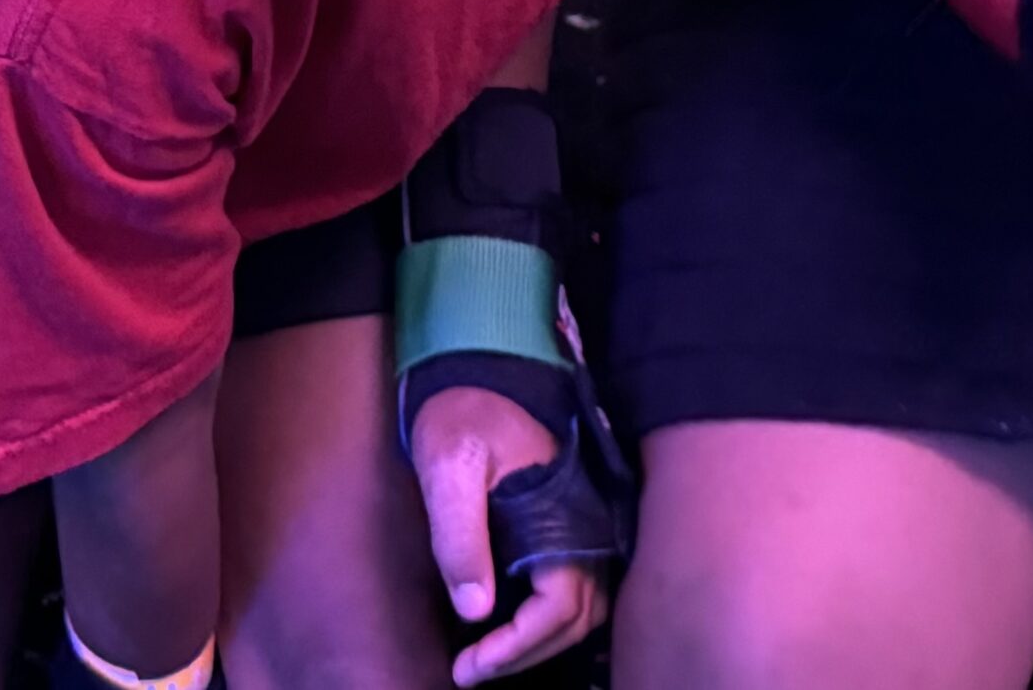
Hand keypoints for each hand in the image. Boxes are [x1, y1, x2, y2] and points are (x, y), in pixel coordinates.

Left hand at [409, 386, 609, 686]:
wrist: (474, 372)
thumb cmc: (460, 416)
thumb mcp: (449, 468)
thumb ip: (459, 536)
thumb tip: (474, 611)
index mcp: (562, 514)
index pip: (558, 606)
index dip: (517, 647)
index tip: (468, 666)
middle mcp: (582, 523)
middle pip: (576, 617)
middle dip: (526, 654)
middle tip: (469, 671)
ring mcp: (578, 522)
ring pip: (580, 606)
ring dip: (539, 640)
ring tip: (487, 658)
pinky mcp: (566, 522)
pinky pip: (571, 584)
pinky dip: (546, 618)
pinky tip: (505, 624)